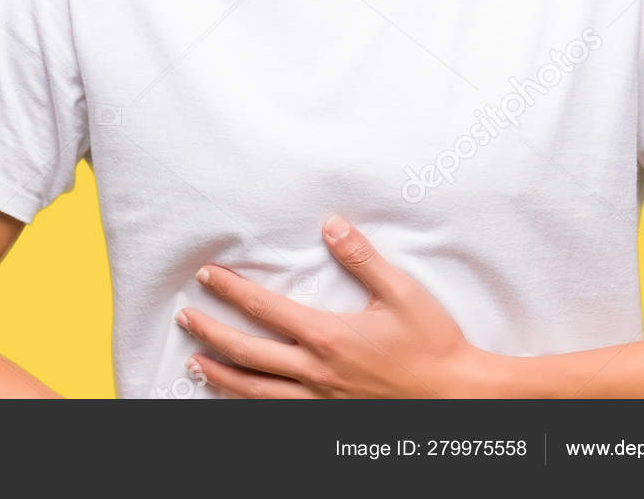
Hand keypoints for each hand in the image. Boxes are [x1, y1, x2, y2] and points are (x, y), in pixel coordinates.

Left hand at [176, 214, 497, 397]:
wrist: (458, 399)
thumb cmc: (433, 345)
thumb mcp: (401, 293)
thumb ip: (362, 258)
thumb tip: (331, 224)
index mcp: (328, 337)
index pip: (265, 310)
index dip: (231, 292)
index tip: (207, 277)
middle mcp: (316, 372)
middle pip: (247, 353)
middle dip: (211, 332)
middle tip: (185, 317)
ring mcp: (320, 401)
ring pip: (256, 392)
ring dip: (220, 376)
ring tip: (194, 365)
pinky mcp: (330, 419)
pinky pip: (279, 414)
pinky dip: (250, 405)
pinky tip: (239, 398)